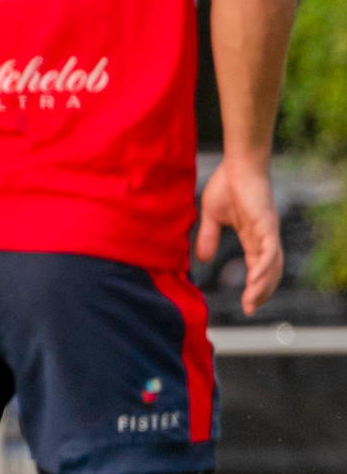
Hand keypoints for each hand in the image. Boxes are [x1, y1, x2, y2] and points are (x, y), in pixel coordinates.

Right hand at [197, 155, 282, 315]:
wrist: (237, 164)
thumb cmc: (226, 184)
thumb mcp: (211, 217)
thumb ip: (208, 237)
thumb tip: (200, 259)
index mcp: (253, 235)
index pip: (258, 266)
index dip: (253, 285)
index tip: (245, 305)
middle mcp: (265, 236)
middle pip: (269, 271)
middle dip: (261, 292)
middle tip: (249, 310)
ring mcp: (268, 231)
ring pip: (272, 266)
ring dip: (263, 286)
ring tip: (251, 302)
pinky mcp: (267, 224)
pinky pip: (270, 252)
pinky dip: (264, 269)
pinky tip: (255, 282)